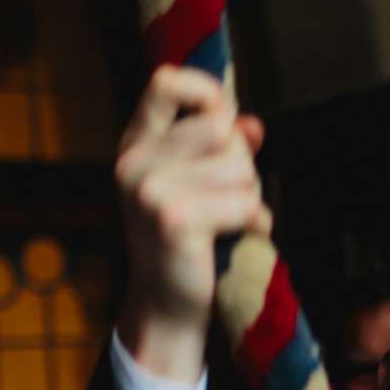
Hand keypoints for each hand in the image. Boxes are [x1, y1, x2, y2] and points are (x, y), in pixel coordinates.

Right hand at [113, 64, 270, 381]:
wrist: (165, 306)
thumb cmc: (184, 240)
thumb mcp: (195, 184)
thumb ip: (221, 149)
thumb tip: (254, 125)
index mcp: (136, 145)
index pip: (166, 83)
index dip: (206, 91)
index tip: (225, 118)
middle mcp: (135, 162)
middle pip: (221, 128)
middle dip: (241, 162)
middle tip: (225, 197)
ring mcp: (150, 190)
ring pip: (240, 168)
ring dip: (249, 197)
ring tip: (227, 221)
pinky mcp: (175, 219)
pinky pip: (246, 204)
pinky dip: (254, 224)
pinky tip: (236, 238)